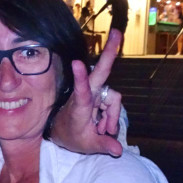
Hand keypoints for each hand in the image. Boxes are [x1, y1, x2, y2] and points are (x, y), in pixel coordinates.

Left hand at [50, 29, 123, 156]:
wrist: (63, 133)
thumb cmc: (72, 136)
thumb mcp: (87, 145)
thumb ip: (103, 145)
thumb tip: (119, 151)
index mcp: (79, 105)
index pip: (81, 90)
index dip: (80, 78)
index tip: (77, 64)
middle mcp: (88, 93)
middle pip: (101, 71)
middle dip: (110, 52)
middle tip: (118, 32)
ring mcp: (94, 92)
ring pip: (113, 99)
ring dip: (111, 117)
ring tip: (100, 130)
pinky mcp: (100, 95)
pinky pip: (113, 103)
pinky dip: (111, 117)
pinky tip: (103, 126)